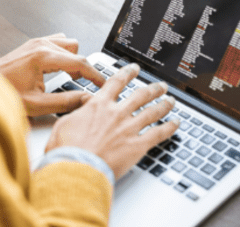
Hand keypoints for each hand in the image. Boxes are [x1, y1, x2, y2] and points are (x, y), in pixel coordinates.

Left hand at [0, 33, 105, 116]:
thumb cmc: (3, 93)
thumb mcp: (36, 104)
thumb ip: (64, 103)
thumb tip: (85, 100)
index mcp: (43, 56)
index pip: (80, 62)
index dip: (95, 75)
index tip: (103, 83)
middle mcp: (41, 45)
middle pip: (76, 51)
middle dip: (83, 68)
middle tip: (83, 85)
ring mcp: (37, 42)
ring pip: (68, 43)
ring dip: (72, 58)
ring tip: (70, 76)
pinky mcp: (33, 44)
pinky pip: (58, 41)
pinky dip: (63, 53)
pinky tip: (58, 67)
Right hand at [45, 63, 179, 179]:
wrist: (76, 169)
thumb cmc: (67, 151)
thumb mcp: (64, 124)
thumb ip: (76, 113)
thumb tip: (82, 107)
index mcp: (99, 105)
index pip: (116, 82)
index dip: (127, 73)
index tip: (134, 69)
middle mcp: (117, 113)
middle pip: (141, 95)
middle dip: (153, 89)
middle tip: (160, 86)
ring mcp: (129, 128)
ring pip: (152, 111)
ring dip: (164, 104)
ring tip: (171, 101)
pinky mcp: (138, 145)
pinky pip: (158, 133)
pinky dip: (169, 127)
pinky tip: (176, 124)